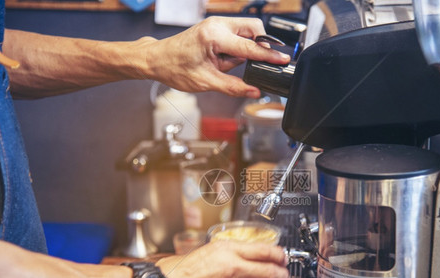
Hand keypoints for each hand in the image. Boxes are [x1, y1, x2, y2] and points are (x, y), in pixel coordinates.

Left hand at [142, 16, 290, 96]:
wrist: (156, 59)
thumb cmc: (174, 68)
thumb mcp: (206, 82)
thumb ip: (233, 86)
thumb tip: (253, 91)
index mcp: (214, 37)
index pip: (249, 47)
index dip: (268, 56)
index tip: (283, 60)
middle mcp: (216, 25)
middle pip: (254, 28)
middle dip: (258, 46)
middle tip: (251, 64)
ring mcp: (215, 24)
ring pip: (246, 31)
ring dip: (244, 49)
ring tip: (223, 65)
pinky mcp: (215, 27)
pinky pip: (236, 34)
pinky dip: (236, 48)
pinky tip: (221, 60)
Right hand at [156, 240, 289, 277]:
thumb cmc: (176, 271)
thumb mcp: (204, 251)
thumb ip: (225, 253)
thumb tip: (240, 255)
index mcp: (227, 250)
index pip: (265, 250)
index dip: (280, 254)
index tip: (283, 257)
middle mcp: (232, 267)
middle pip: (270, 271)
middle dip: (283, 276)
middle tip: (284, 277)